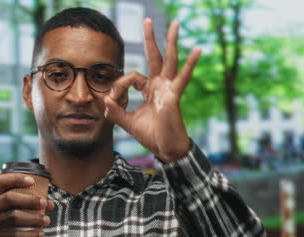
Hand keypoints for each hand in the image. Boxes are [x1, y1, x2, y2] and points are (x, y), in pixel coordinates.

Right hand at [0, 173, 54, 236]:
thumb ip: (15, 202)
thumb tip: (47, 202)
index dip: (16, 178)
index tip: (32, 180)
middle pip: (9, 198)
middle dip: (30, 199)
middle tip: (45, 203)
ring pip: (15, 217)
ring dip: (34, 218)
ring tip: (46, 220)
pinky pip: (16, 235)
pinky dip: (31, 234)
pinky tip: (40, 233)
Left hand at [104, 19, 201, 162]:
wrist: (165, 149)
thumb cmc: (151, 135)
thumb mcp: (128, 122)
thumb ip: (116, 111)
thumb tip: (105, 101)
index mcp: (149, 89)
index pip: (132, 77)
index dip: (119, 86)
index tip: (112, 100)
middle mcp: (159, 85)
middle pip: (154, 57)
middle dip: (150, 39)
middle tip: (147, 20)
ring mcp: (168, 89)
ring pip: (169, 60)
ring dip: (171, 42)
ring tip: (175, 23)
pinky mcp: (174, 96)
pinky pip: (182, 78)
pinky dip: (190, 64)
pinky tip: (198, 50)